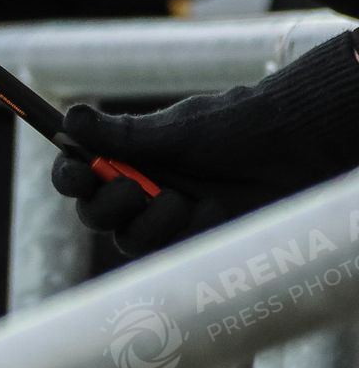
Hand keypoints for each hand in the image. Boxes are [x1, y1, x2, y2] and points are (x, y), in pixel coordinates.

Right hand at [51, 34, 358, 253]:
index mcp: (131, 156)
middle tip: (131, 187)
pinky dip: (174, 231)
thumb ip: (121, 133)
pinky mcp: (193, 240)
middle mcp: (142, 188)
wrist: (297, 148)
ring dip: (145, 220)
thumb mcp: (174, 129)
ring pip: (124, 238)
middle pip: (92, 213)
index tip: (75, 172)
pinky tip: (202, 210)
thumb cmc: (238, 127)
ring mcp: (166, 217)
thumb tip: (70, 116)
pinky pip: (161, 251)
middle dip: (104, 203)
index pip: (80, 172)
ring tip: (180, 199)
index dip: (69, 176)